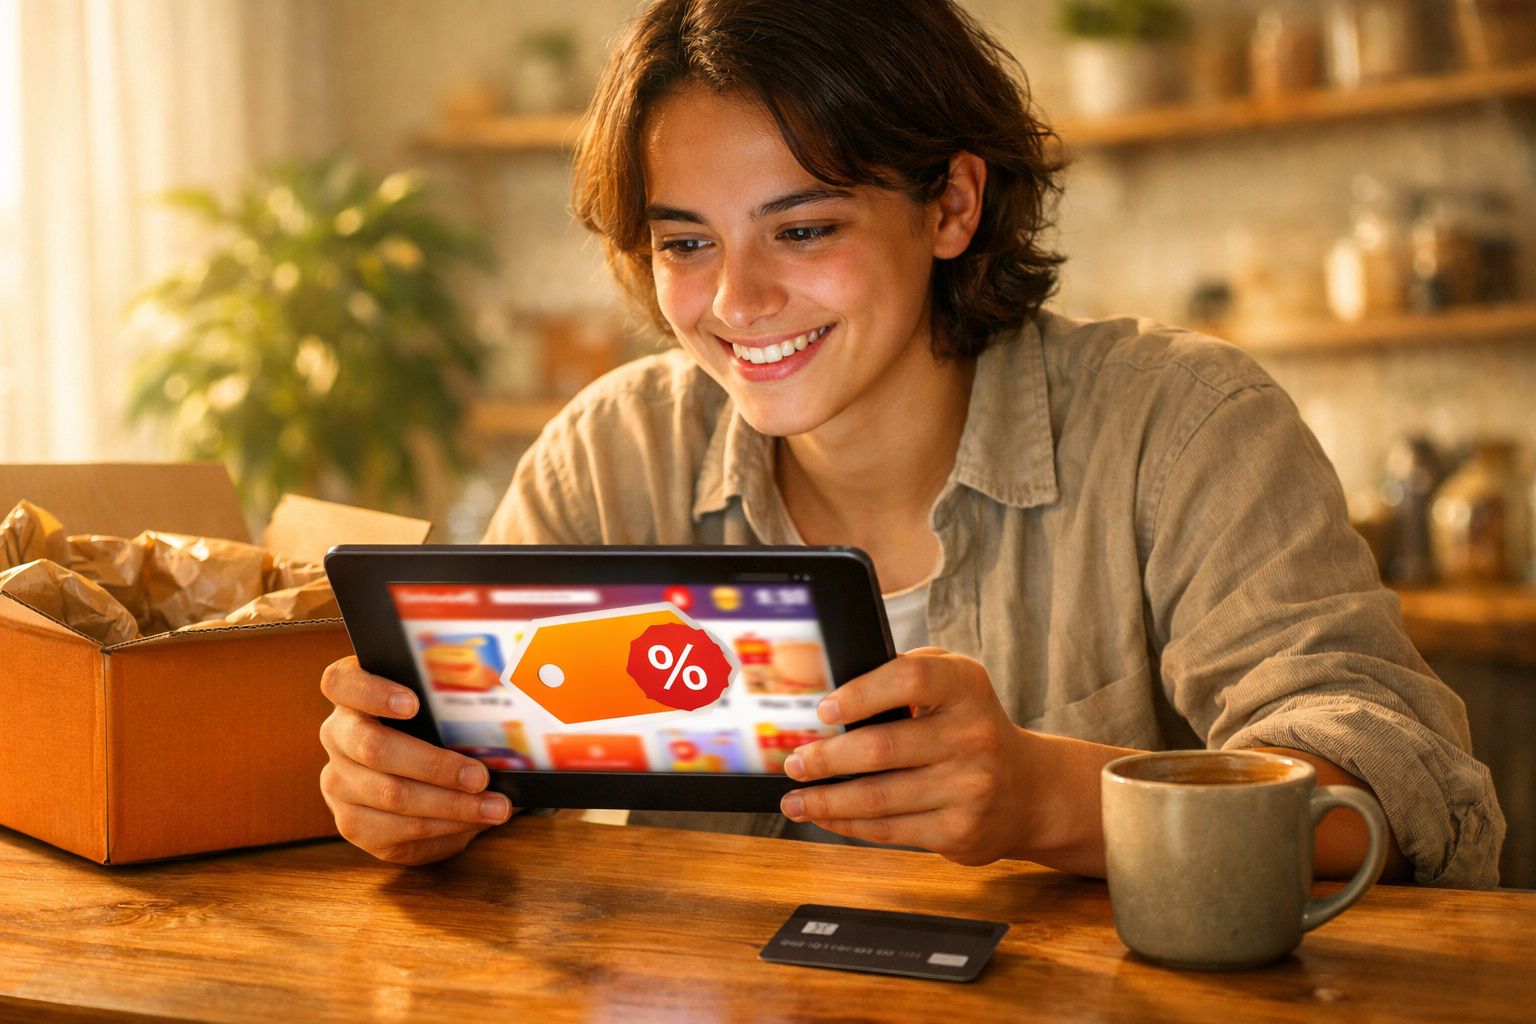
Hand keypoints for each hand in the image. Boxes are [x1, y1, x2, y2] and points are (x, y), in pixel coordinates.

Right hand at [318, 656, 511, 864]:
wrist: (418, 774)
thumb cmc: (436, 727)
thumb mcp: (437, 705)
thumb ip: (452, 701)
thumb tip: (502, 703)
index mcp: (351, 694)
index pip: (342, 682)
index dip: (374, 692)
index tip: (414, 704)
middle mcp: (337, 736)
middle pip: (375, 748)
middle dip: (435, 765)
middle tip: (480, 776)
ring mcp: (338, 782)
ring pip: (391, 796)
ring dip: (451, 806)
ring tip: (494, 807)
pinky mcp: (352, 823)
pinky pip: (398, 832)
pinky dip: (444, 829)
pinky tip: (473, 823)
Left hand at [778, 649, 1031, 865]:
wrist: (1030, 791)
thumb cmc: (973, 728)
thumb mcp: (955, 685)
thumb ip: (906, 675)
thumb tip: (835, 694)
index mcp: (967, 687)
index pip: (911, 680)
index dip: (862, 693)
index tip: (825, 710)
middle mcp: (974, 736)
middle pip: (883, 747)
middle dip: (826, 758)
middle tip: (795, 762)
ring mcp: (970, 788)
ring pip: (878, 797)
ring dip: (826, 800)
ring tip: (795, 798)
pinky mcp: (959, 832)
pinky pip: (889, 829)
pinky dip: (848, 824)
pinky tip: (826, 816)